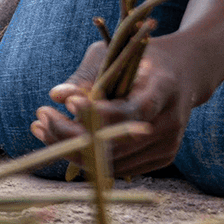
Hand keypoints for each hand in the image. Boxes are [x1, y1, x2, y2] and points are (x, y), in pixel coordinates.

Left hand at [30, 35, 203, 176]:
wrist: (183, 74)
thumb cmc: (139, 59)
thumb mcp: (114, 56)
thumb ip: (86, 77)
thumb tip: (56, 96)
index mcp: (163, 89)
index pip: (131, 111)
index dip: (97, 113)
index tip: (67, 103)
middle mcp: (170, 122)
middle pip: (117, 142)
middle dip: (71, 134)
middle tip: (40, 116)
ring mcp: (168, 145)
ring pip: (113, 161)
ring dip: (70, 148)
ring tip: (40, 127)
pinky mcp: (161, 158)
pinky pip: (118, 167)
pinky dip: (87, 157)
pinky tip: (59, 139)